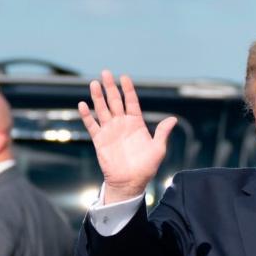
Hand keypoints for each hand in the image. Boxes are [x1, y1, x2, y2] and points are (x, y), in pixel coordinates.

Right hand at [77, 69, 178, 203]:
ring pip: (102, 109)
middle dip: (110, 87)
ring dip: (97, 97)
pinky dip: (87, 115)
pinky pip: (92, 125)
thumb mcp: (158, 149)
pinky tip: (83, 105)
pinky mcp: (99, 140)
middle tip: (105, 73)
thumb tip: (173, 119)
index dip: (128, 89)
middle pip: (115, 101)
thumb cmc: (146, 167)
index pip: (131, 102)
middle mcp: (122, 124)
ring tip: (94, 84)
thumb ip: (162, 133)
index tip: (124, 77)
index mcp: (136, 123)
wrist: (130, 182)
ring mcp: (110, 131)